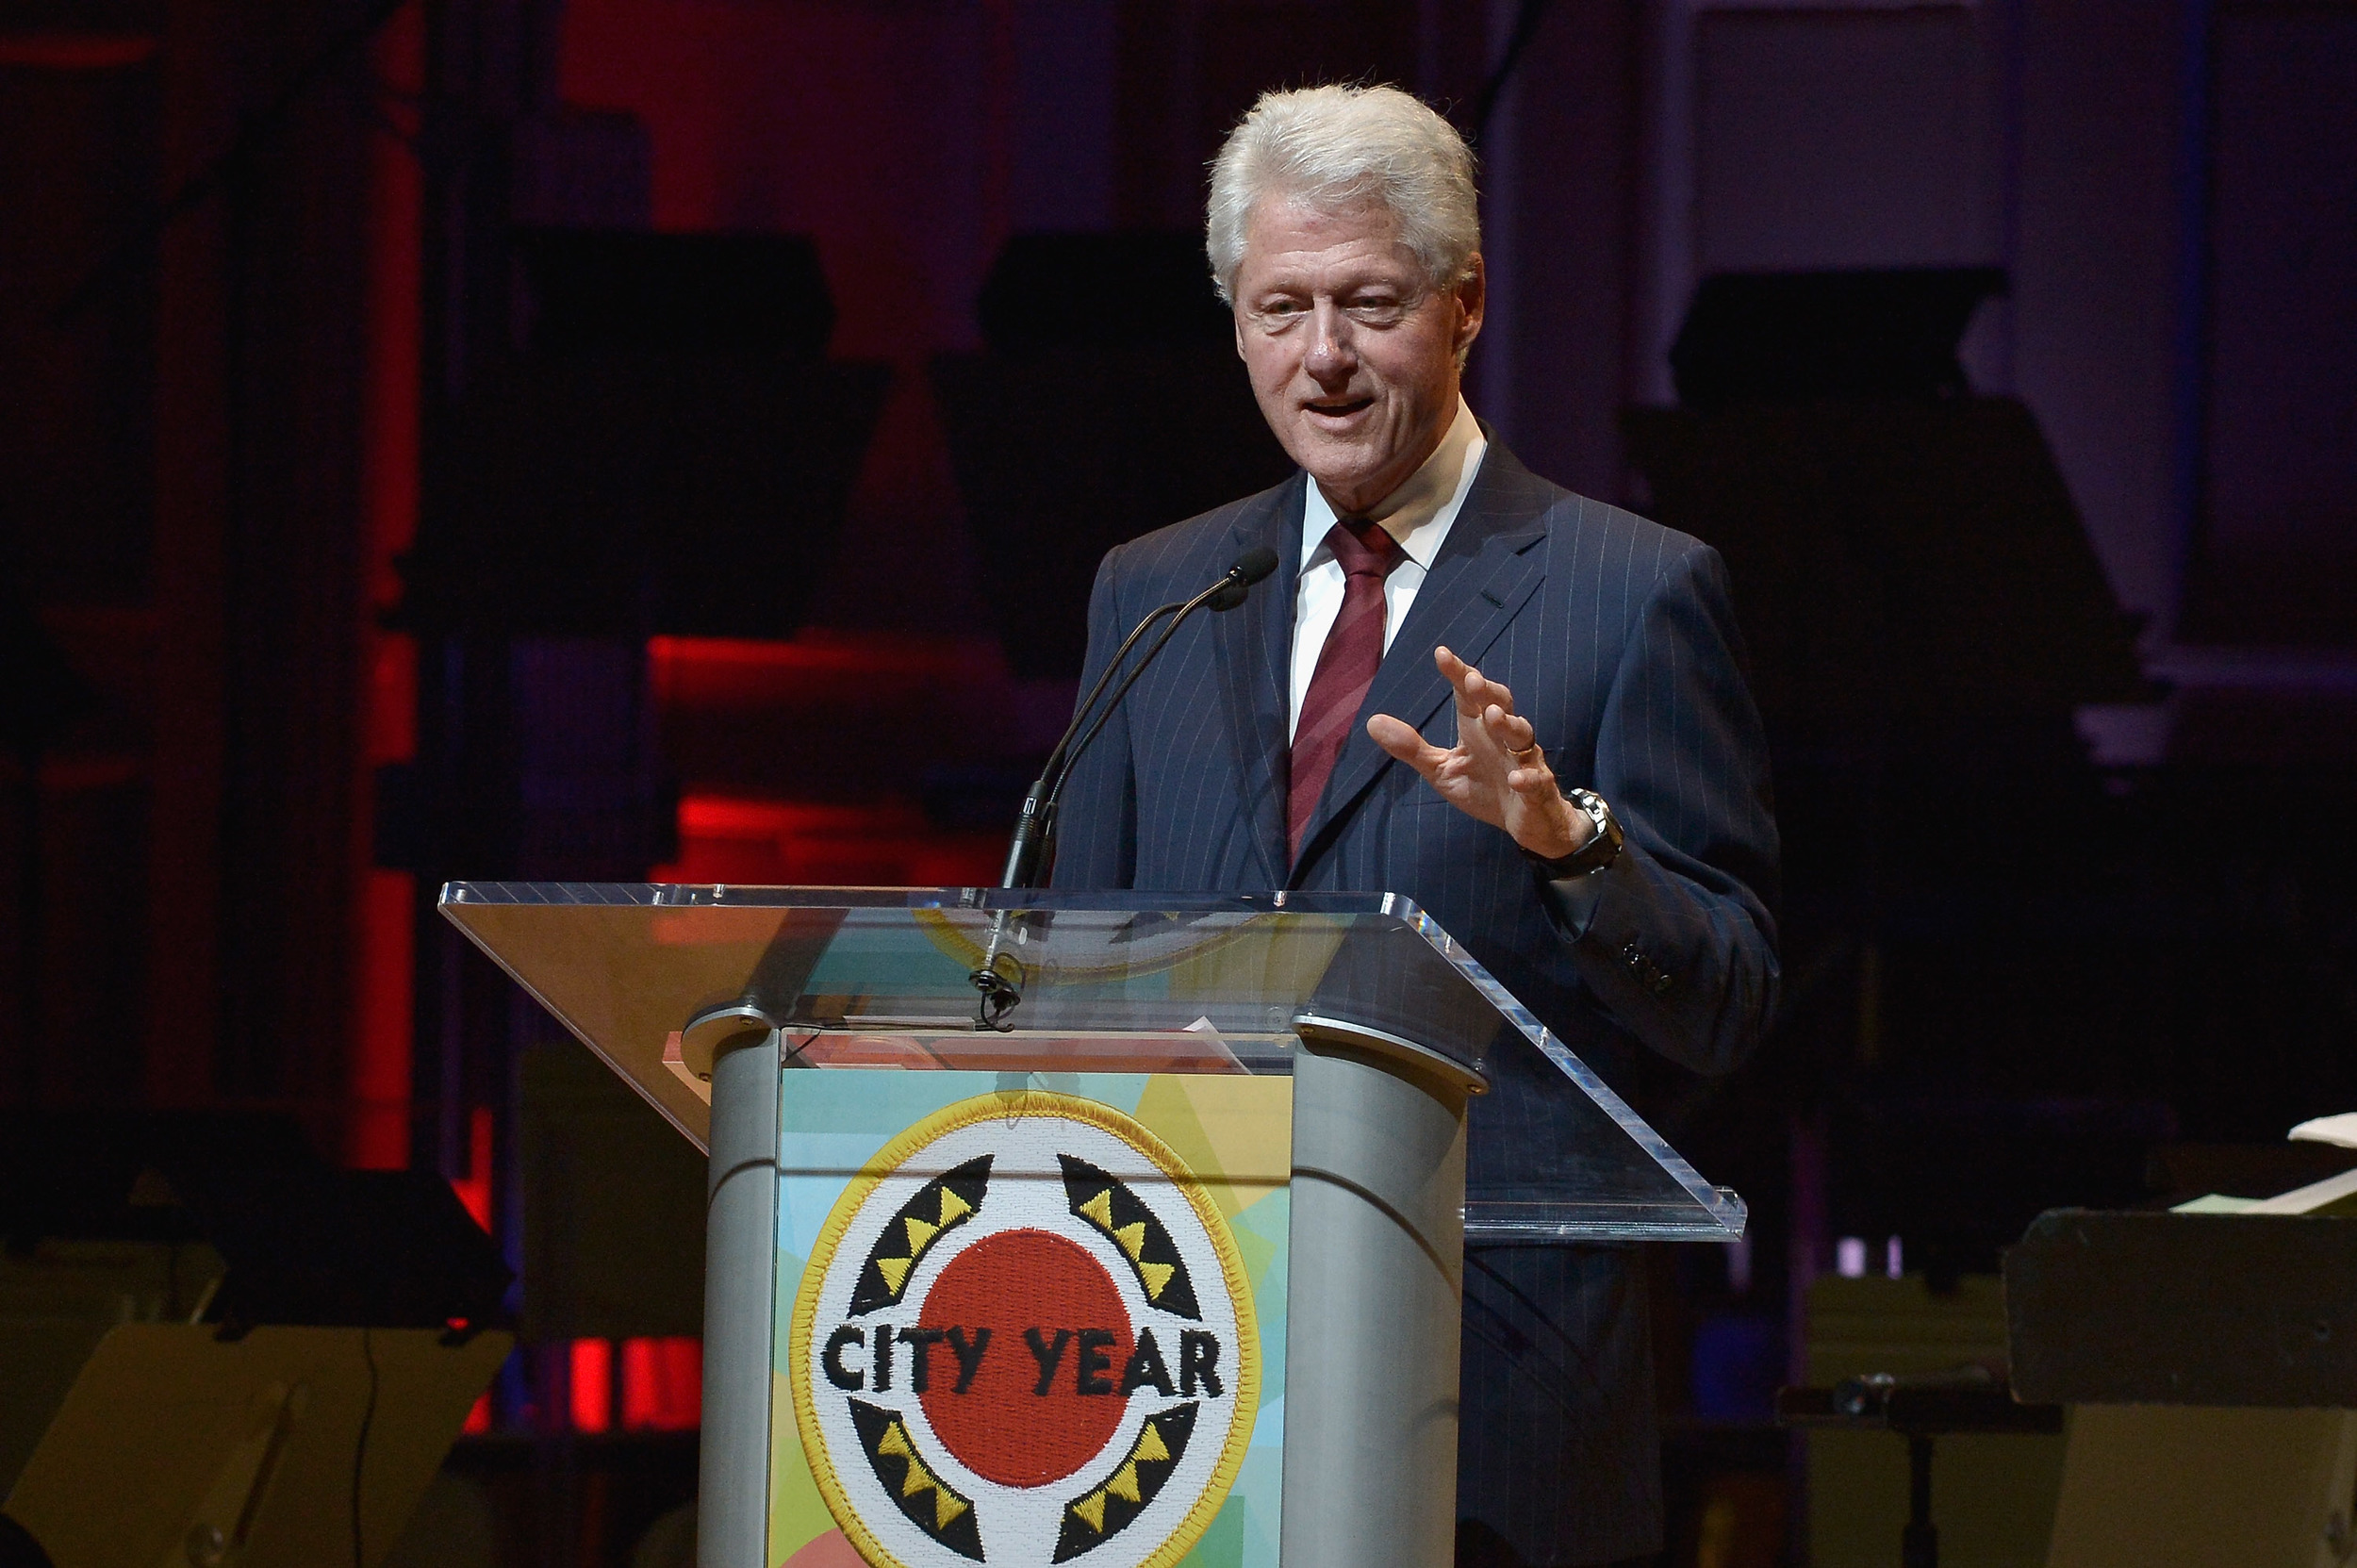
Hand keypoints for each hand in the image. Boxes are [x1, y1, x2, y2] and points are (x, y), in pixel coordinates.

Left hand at [1366, 645, 1591, 858]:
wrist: (1524, 822)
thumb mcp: (1441, 770)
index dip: (1458, 673)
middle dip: (1488, 691)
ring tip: (1493, 716)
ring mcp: (1524, 761)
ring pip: (1522, 736)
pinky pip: (1536, 780)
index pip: (1469, 695)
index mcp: (1478, 729)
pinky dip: (1528, 778)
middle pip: (1501, 704)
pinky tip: (1517, 778)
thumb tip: (1372, 722)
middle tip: (1472, 680)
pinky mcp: (1537, 789)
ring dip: (1509, 725)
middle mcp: (1503, 738)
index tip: (1441, 654)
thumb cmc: (1484, 788)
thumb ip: (1411, 748)